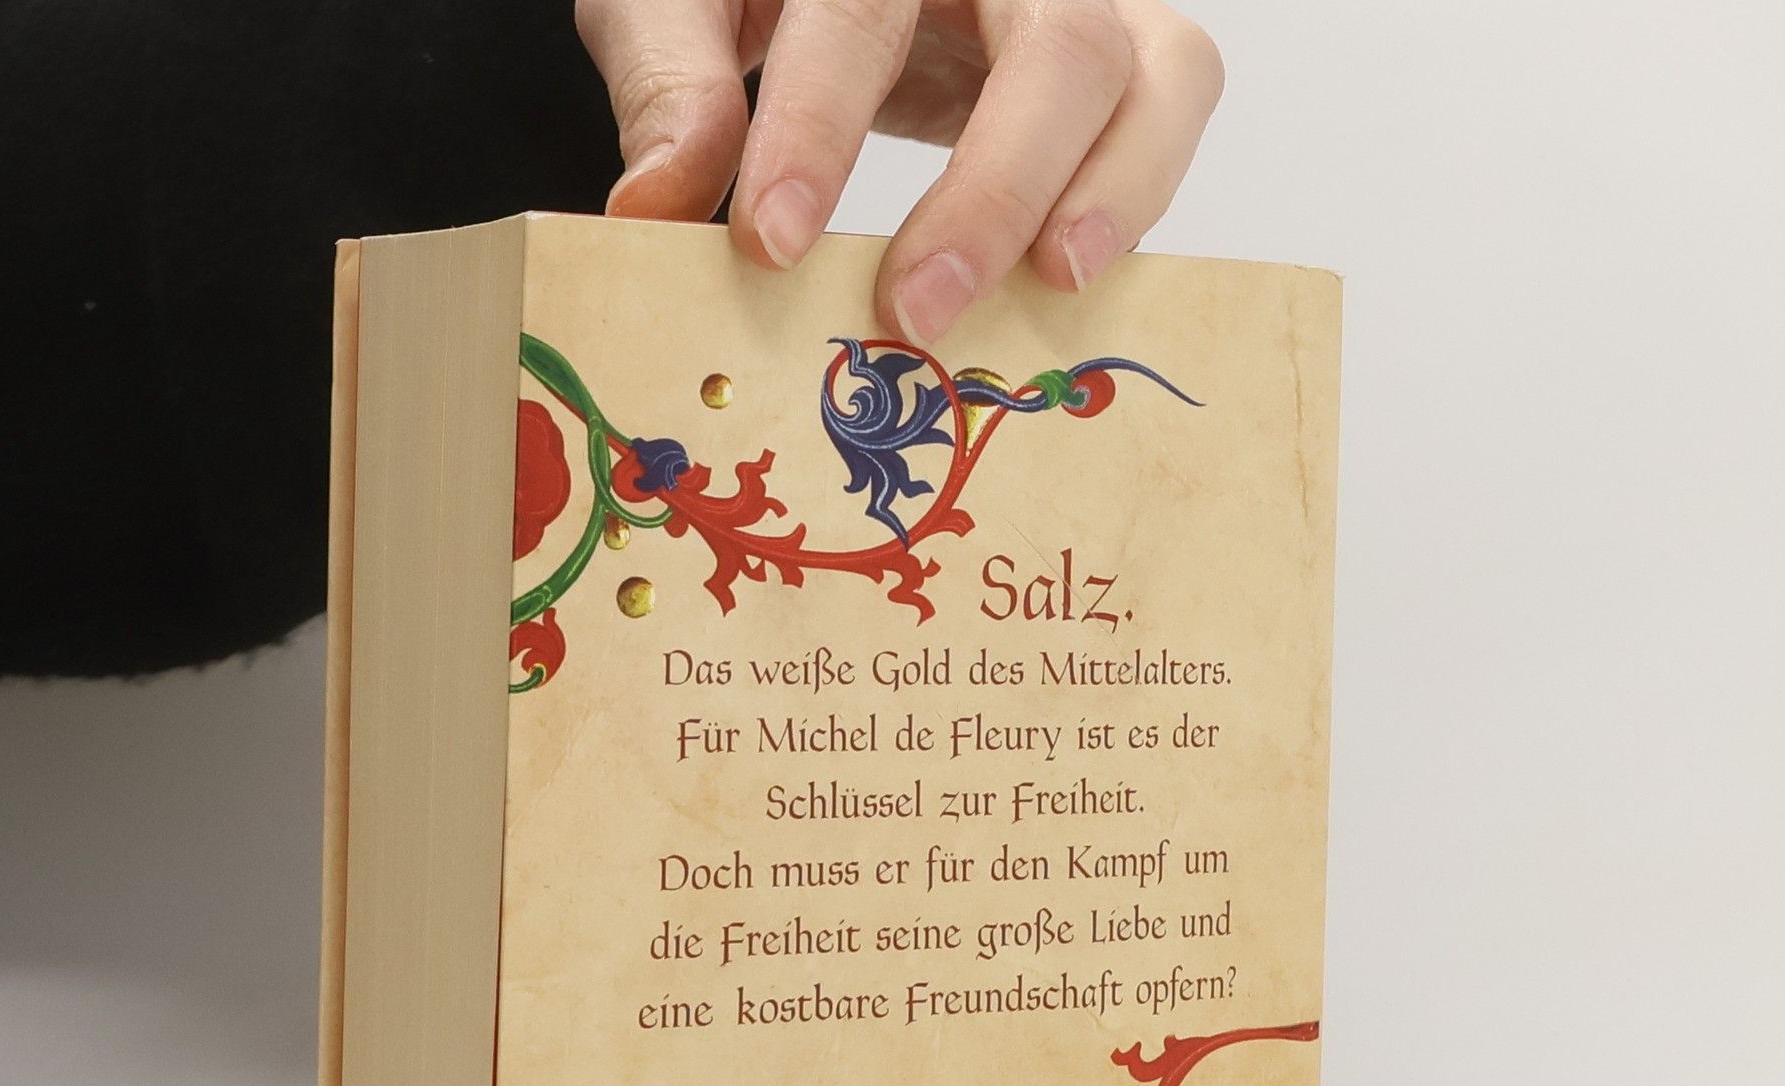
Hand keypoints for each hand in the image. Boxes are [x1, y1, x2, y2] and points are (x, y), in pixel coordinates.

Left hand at [576, 0, 1223, 346]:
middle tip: (912, 310)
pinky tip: (1071, 280)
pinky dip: (1139, 197)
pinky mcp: (1132, 49)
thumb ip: (669, 83)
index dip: (819, 127)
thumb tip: (654, 207)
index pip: (863, 8)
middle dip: (991, 188)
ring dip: (1109, 195)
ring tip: (1050, 289)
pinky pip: (1175, 107)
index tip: (769, 243)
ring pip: (1156, 68)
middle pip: (1058, 41)